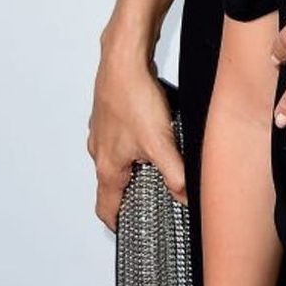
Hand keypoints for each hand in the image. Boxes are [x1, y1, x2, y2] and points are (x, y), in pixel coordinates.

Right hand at [87, 50, 186, 230]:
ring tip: (155, 160)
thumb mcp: (160, 142)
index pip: (106, 207)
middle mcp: (100, 148)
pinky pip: (121, 132)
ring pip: (116, 154)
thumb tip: (185, 195)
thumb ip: (175, 174)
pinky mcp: (111, 109)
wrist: (124, 56)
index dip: (117, 221)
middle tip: (149, 193)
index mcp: (107, 165)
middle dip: (130, 190)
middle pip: (112, 182)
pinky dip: (134, 137)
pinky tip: (152, 126)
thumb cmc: (132, 96)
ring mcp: (103, 128)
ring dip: (133, 161)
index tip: (125, 228)